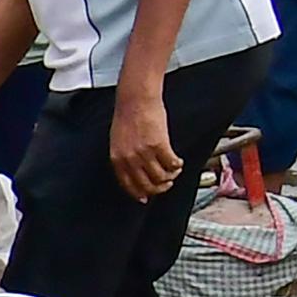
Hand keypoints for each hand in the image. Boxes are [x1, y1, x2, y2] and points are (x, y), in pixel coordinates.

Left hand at [107, 83, 181, 200]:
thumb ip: (124, 158)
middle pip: (147, 186)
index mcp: (117, 159)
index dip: (140, 194)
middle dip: (159, 188)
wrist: (136, 98)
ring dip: (171, 176)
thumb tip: (135, 174)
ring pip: (161, 177)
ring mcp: (144, 153)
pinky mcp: (159, 145)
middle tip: (167, 183)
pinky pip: (171, 164)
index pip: (129, 186)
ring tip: (175, 170)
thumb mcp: (118, 142)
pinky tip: (178, 162)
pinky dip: (177, 165)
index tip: (147, 197)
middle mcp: (130, 159)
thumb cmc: (127, 116)